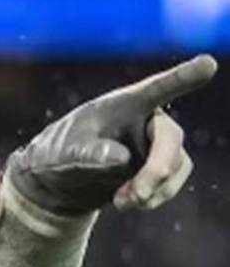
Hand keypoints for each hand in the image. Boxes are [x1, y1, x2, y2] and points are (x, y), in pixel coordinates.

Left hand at [7, 55, 217, 214]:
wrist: (58, 179)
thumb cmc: (58, 152)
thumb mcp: (63, 152)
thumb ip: (88, 152)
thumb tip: (122, 157)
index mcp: (122, 104)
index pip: (156, 88)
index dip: (182, 77)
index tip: (208, 63)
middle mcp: (145, 119)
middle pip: (171, 138)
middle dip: (157, 169)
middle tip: (136, 195)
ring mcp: (155, 144)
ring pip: (176, 165)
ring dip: (155, 188)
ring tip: (122, 202)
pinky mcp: (158, 166)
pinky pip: (171, 182)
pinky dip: (154, 196)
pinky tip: (128, 203)